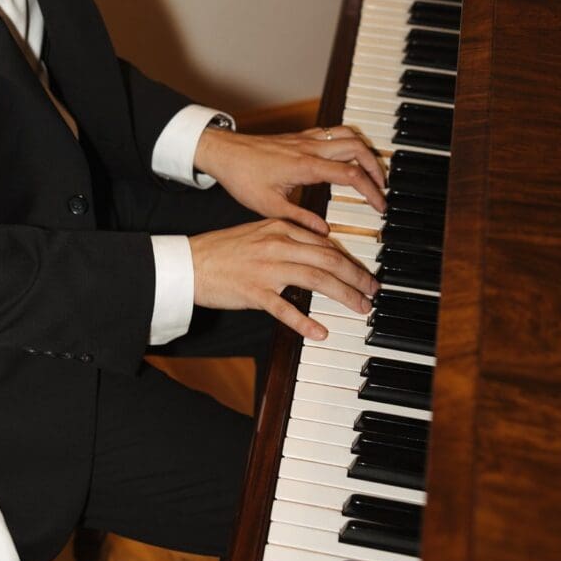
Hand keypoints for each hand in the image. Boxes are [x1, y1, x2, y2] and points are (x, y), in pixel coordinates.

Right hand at [189, 217, 378, 339]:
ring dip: (343, 295)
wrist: (188, 263)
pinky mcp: (253, 292)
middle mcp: (276, 244)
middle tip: (372, 291)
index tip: (363, 274)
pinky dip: (304, 321)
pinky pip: (284, 308)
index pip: (324, 243)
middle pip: (328, 259)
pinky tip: (320, 332)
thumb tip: (315, 250)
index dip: (349, 260)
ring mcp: (266, 268)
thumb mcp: (256, 233)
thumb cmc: (220, 251)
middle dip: (356, 276)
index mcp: (278, 227)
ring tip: (360, 308)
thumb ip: (285, 239)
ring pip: (316, 279)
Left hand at [194, 125, 385, 230]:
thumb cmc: (242, 177)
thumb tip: (324, 232)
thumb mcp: (268, 205)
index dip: (371, 191)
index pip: (351, 175)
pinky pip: (334, 132)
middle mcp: (310, 148)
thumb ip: (300, 219)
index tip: (380, 207)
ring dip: (366, 152)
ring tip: (373, 173)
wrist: (224, 152)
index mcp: (305, 166)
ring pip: (349, 135)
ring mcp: (306, 139)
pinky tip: (350, 157)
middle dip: (377, 169)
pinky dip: (350, 142)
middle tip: (382, 190)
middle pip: (358, 149)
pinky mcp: (301, 136)